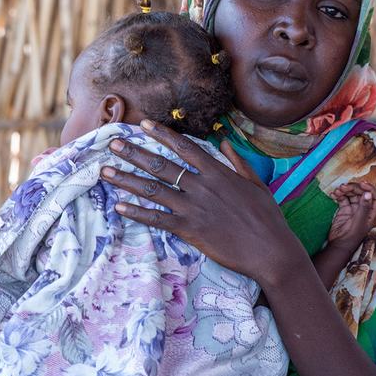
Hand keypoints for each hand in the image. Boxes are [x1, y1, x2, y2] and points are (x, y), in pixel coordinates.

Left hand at [99, 120, 309, 284]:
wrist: (270, 250)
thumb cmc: (267, 218)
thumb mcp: (256, 183)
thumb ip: (237, 161)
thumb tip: (223, 142)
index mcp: (218, 173)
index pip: (185, 147)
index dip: (162, 135)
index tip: (143, 125)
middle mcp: (201, 186)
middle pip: (161, 165)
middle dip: (134, 153)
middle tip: (113, 144)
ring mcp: (193, 208)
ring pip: (152, 189)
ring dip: (126, 179)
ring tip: (105, 171)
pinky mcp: (189, 230)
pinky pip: (157, 219)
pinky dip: (136, 213)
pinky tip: (119, 206)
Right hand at [326, 182, 375, 250]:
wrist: (339, 245)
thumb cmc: (351, 236)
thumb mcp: (359, 222)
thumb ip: (363, 208)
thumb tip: (368, 194)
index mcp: (371, 213)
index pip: (375, 197)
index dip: (370, 188)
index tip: (362, 183)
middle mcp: (364, 210)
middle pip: (362, 193)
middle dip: (354, 188)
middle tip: (344, 186)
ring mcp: (354, 209)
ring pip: (352, 194)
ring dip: (345, 190)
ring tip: (338, 190)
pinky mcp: (345, 210)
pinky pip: (343, 198)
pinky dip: (338, 195)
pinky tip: (333, 195)